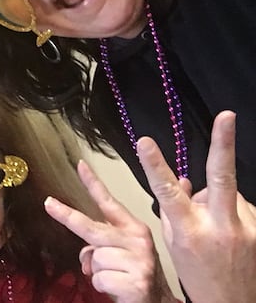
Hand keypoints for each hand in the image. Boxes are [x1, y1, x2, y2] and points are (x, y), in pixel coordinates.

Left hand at [45, 160, 175, 302]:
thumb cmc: (134, 276)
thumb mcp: (120, 255)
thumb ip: (99, 245)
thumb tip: (86, 255)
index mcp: (134, 229)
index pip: (109, 203)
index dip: (93, 183)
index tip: (79, 165)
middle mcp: (138, 240)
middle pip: (91, 227)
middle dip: (67, 217)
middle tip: (48, 204)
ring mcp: (138, 260)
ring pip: (93, 258)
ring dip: (96, 272)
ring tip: (115, 277)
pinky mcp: (136, 281)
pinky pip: (99, 279)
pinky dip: (102, 287)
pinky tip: (118, 289)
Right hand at [137, 110, 255, 302]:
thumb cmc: (198, 276)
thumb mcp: (176, 245)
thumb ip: (178, 210)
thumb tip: (184, 179)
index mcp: (189, 231)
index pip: (168, 191)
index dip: (155, 164)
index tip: (145, 142)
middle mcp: (220, 226)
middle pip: (221, 177)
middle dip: (224, 144)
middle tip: (227, 116)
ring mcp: (245, 228)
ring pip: (226, 194)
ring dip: (218, 201)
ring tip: (217, 230)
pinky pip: (241, 206)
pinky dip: (231, 211)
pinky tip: (231, 234)